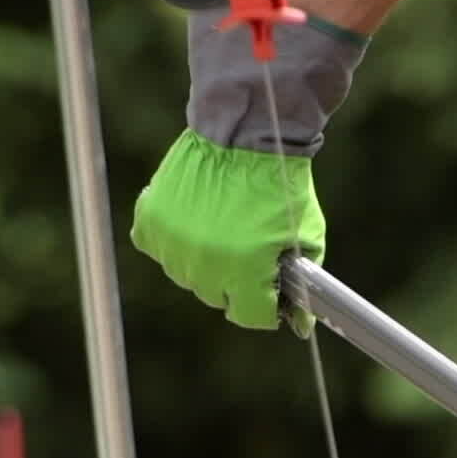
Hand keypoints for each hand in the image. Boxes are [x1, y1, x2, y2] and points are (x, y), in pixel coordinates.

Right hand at [133, 134, 323, 330]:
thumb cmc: (280, 185)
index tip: (267, 294)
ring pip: (186, 276)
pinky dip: (173, 239)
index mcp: (244, 270)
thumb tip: (299, 324)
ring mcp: (173, 242)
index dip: (264, 307)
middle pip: (216, 298)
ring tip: (220, 229)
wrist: (244, 133)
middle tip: (245, 252)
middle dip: (234, 282)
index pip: (250, 317)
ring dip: (203, 262)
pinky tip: (192, 220)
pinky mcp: (151, 220)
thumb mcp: (305, 235)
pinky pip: (158, 248)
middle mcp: (204, 262)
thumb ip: (301, 283)